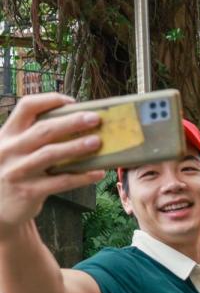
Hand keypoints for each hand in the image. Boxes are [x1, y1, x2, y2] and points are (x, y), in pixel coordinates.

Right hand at [0, 93, 105, 233]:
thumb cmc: (14, 173)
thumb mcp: (14, 151)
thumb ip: (34, 138)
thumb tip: (78, 123)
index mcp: (7, 134)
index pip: (26, 107)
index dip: (50, 100)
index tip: (72, 102)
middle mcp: (9, 150)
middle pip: (43, 130)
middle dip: (71, 122)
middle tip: (95, 118)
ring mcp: (17, 171)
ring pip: (50, 154)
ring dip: (76, 146)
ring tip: (97, 142)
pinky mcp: (28, 191)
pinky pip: (60, 182)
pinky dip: (81, 177)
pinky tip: (98, 172)